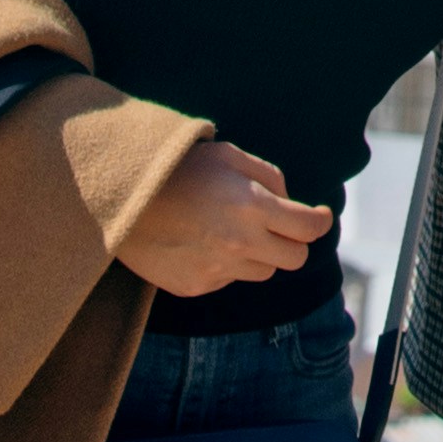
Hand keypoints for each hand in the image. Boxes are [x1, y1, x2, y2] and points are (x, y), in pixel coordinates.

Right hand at [118, 133, 329, 297]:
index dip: (320, 221)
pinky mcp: (195, 286)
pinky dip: (225, 264)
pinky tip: (202, 241)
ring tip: (229, 229)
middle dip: (292, 241)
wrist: (121, 197)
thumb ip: (268, 176)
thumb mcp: (228, 154)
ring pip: (263, 271)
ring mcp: (216, 270)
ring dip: (258, 253)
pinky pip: (228, 280)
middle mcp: (239, 244)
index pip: (309, 229)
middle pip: (295, 258)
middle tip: (278, 225)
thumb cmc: (178, 168)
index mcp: (252, 206)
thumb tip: (289, 202)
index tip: (319, 216)